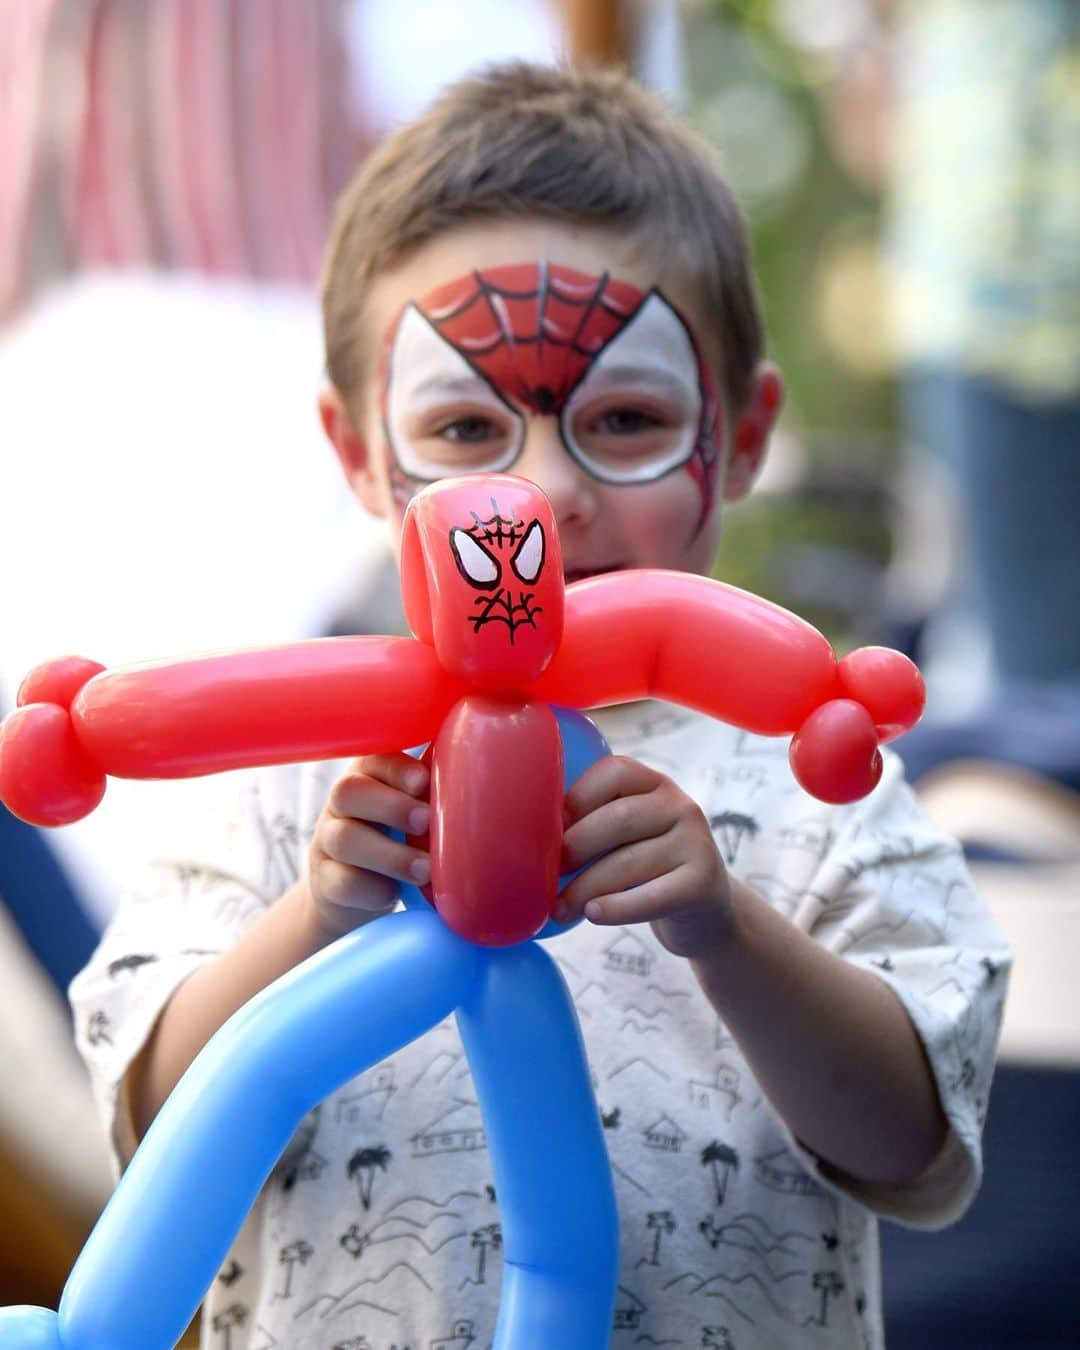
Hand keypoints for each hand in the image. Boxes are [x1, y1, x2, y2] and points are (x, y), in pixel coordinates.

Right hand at [307, 753, 431, 939]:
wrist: (354, 893)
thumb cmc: (398, 840)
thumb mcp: (413, 813)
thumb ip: (433, 796)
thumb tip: (481, 786)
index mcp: (367, 777)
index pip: (373, 759)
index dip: (396, 768)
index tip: (424, 781)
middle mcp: (340, 805)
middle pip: (347, 791)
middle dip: (391, 805)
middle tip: (426, 822)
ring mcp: (326, 842)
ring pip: (344, 839)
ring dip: (389, 854)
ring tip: (425, 869)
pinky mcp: (325, 881)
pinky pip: (341, 882)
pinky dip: (373, 888)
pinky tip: (395, 892)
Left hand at [556, 757, 731, 959]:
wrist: (705, 913)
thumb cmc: (648, 870)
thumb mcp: (629, 836)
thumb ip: (596, 823)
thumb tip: (531, 835)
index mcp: (656, 784)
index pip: (614, 772)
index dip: (576, 798)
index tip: (549, 830)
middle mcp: (682, 806)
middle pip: (619, 818)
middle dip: (575, 846)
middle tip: (548, 874)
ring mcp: (697, 843)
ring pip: (629, 861)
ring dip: (585, 887)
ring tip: (559, 908)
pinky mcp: (703, 885)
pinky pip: (652, 896)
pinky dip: (617, 907)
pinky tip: (592, 914)